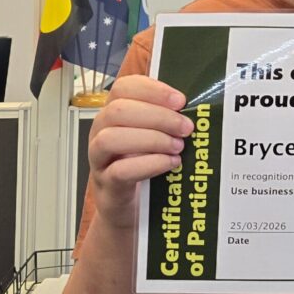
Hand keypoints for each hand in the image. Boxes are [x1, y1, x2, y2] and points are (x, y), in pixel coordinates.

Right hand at [87, 75, 192, 229]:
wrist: (128, 205)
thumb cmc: (142, 161)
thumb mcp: (152, 133)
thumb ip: (165, 117)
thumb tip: (194, 107)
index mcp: (113, 111)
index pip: (124, 87)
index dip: (153, 90)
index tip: (180, 100)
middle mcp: (100, 130)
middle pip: (118, 110)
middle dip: (158, 116)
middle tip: (186, 127)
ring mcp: (99, 158)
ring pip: (112, 138)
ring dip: (152, 139)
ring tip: (178, 146)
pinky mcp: (106, 184)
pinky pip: (120, 171)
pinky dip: (149, 164)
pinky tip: (170, 162)